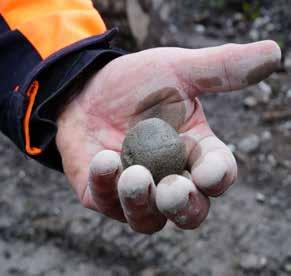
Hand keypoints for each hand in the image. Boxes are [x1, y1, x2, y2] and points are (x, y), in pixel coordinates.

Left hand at [56, 41, 280, 233]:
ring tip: (135, 176)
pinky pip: (107, 203)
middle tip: (174, 190)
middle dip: (184, 206)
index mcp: (194, 152)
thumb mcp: (177, 70)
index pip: (218, 174)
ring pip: (148, 218)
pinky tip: (103, 160)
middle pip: (188, 210)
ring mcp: (136, 192)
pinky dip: (105, 186)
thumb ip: (221, 69)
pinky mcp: (103, 194)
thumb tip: (273, 52)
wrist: (88, 90)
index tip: (210, 173)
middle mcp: (169, 177)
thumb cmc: (135, 83)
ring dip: (142, 203)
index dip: (219, 177)